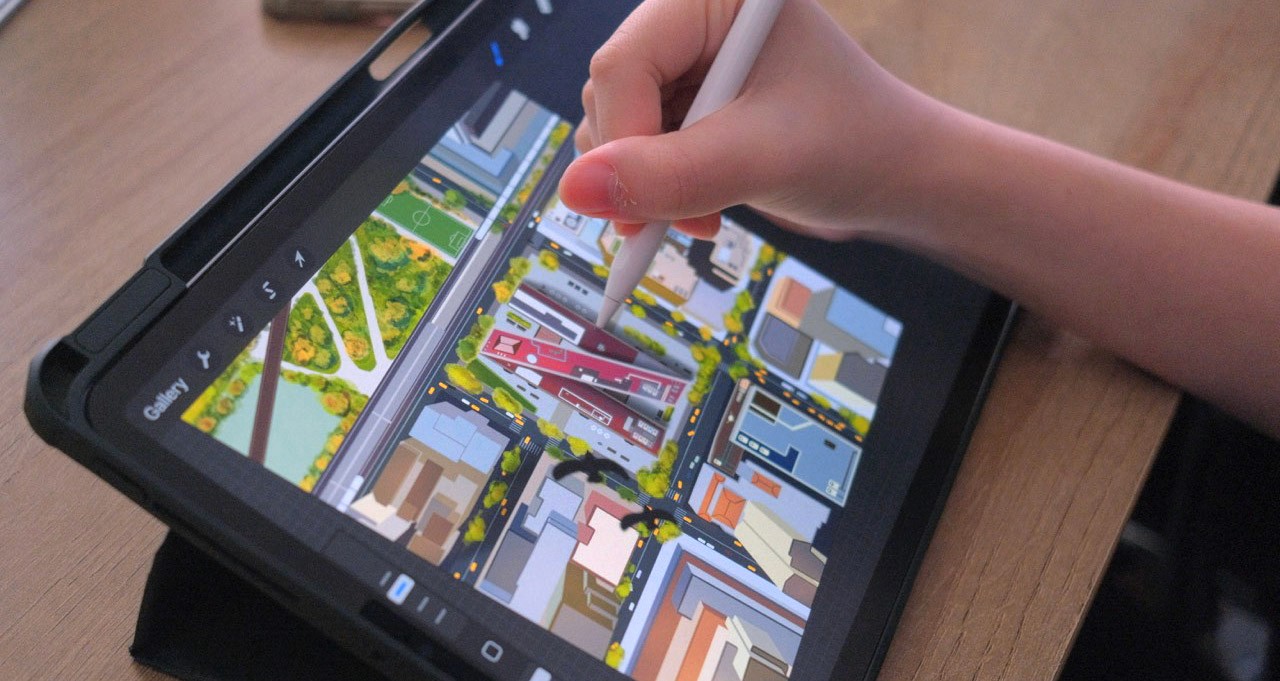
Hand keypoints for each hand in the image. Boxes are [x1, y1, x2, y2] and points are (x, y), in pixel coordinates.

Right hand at [557, 0, 948, 241]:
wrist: (899, 179)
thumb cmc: (857, 146)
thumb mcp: (763, 159)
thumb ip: (673, 174)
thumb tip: (574, 190)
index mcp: (716, 0)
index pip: (625, 63)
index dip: (622, 141)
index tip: (638, 211)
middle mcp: (694, 23)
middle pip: (611, 95)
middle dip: (638, 170)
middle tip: (682, 222)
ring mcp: (688, 66)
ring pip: (615, 128)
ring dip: (647, 187)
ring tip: (706, 217)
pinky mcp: (688, 107)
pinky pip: (636, 150)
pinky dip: (657, 190)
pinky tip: (702, 210)